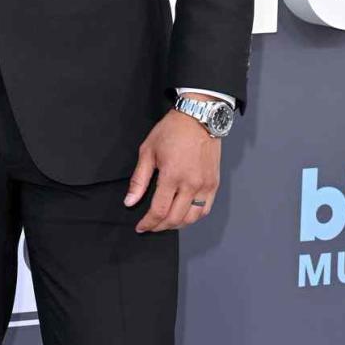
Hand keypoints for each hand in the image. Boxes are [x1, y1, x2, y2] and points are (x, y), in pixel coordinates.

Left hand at [123, 106, 221, 232]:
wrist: (199, 117)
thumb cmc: (172, 130)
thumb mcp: (148, 151)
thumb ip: (139, 180)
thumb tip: (130, 202)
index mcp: (172, 176)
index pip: (159, 210)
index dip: (148, 223)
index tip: (141, 227)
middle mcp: (191, 184)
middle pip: (176, 218)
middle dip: (160, 227)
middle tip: (151, 227)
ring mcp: (205, 185)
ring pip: (193, 218)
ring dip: (178, 225)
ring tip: (166, 223)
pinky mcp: (214, 183)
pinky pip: (206, 209)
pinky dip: (194, 217)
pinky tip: (184, 216)